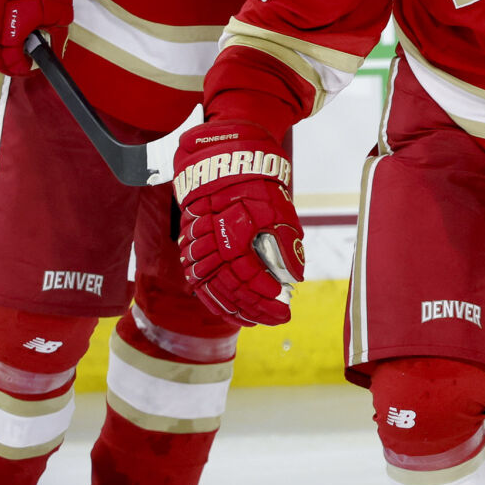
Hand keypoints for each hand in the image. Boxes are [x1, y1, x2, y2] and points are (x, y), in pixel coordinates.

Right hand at [173, 120, 303, 327]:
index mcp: (233, 235)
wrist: (222, 164)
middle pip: (232, 290)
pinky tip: (231, 312)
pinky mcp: (190, 250)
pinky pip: (199, 284)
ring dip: (236, 310)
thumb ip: (285, 244)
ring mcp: (197, 249)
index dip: (267, 294)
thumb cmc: (255, 186)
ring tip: (257, 321)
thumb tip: (294, 278)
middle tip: (278, 319)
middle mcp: (211, 245)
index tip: (285, 303)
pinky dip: (215, 301)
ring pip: (214, 291)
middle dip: (256, 308)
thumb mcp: (277, 209)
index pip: (249, 277)